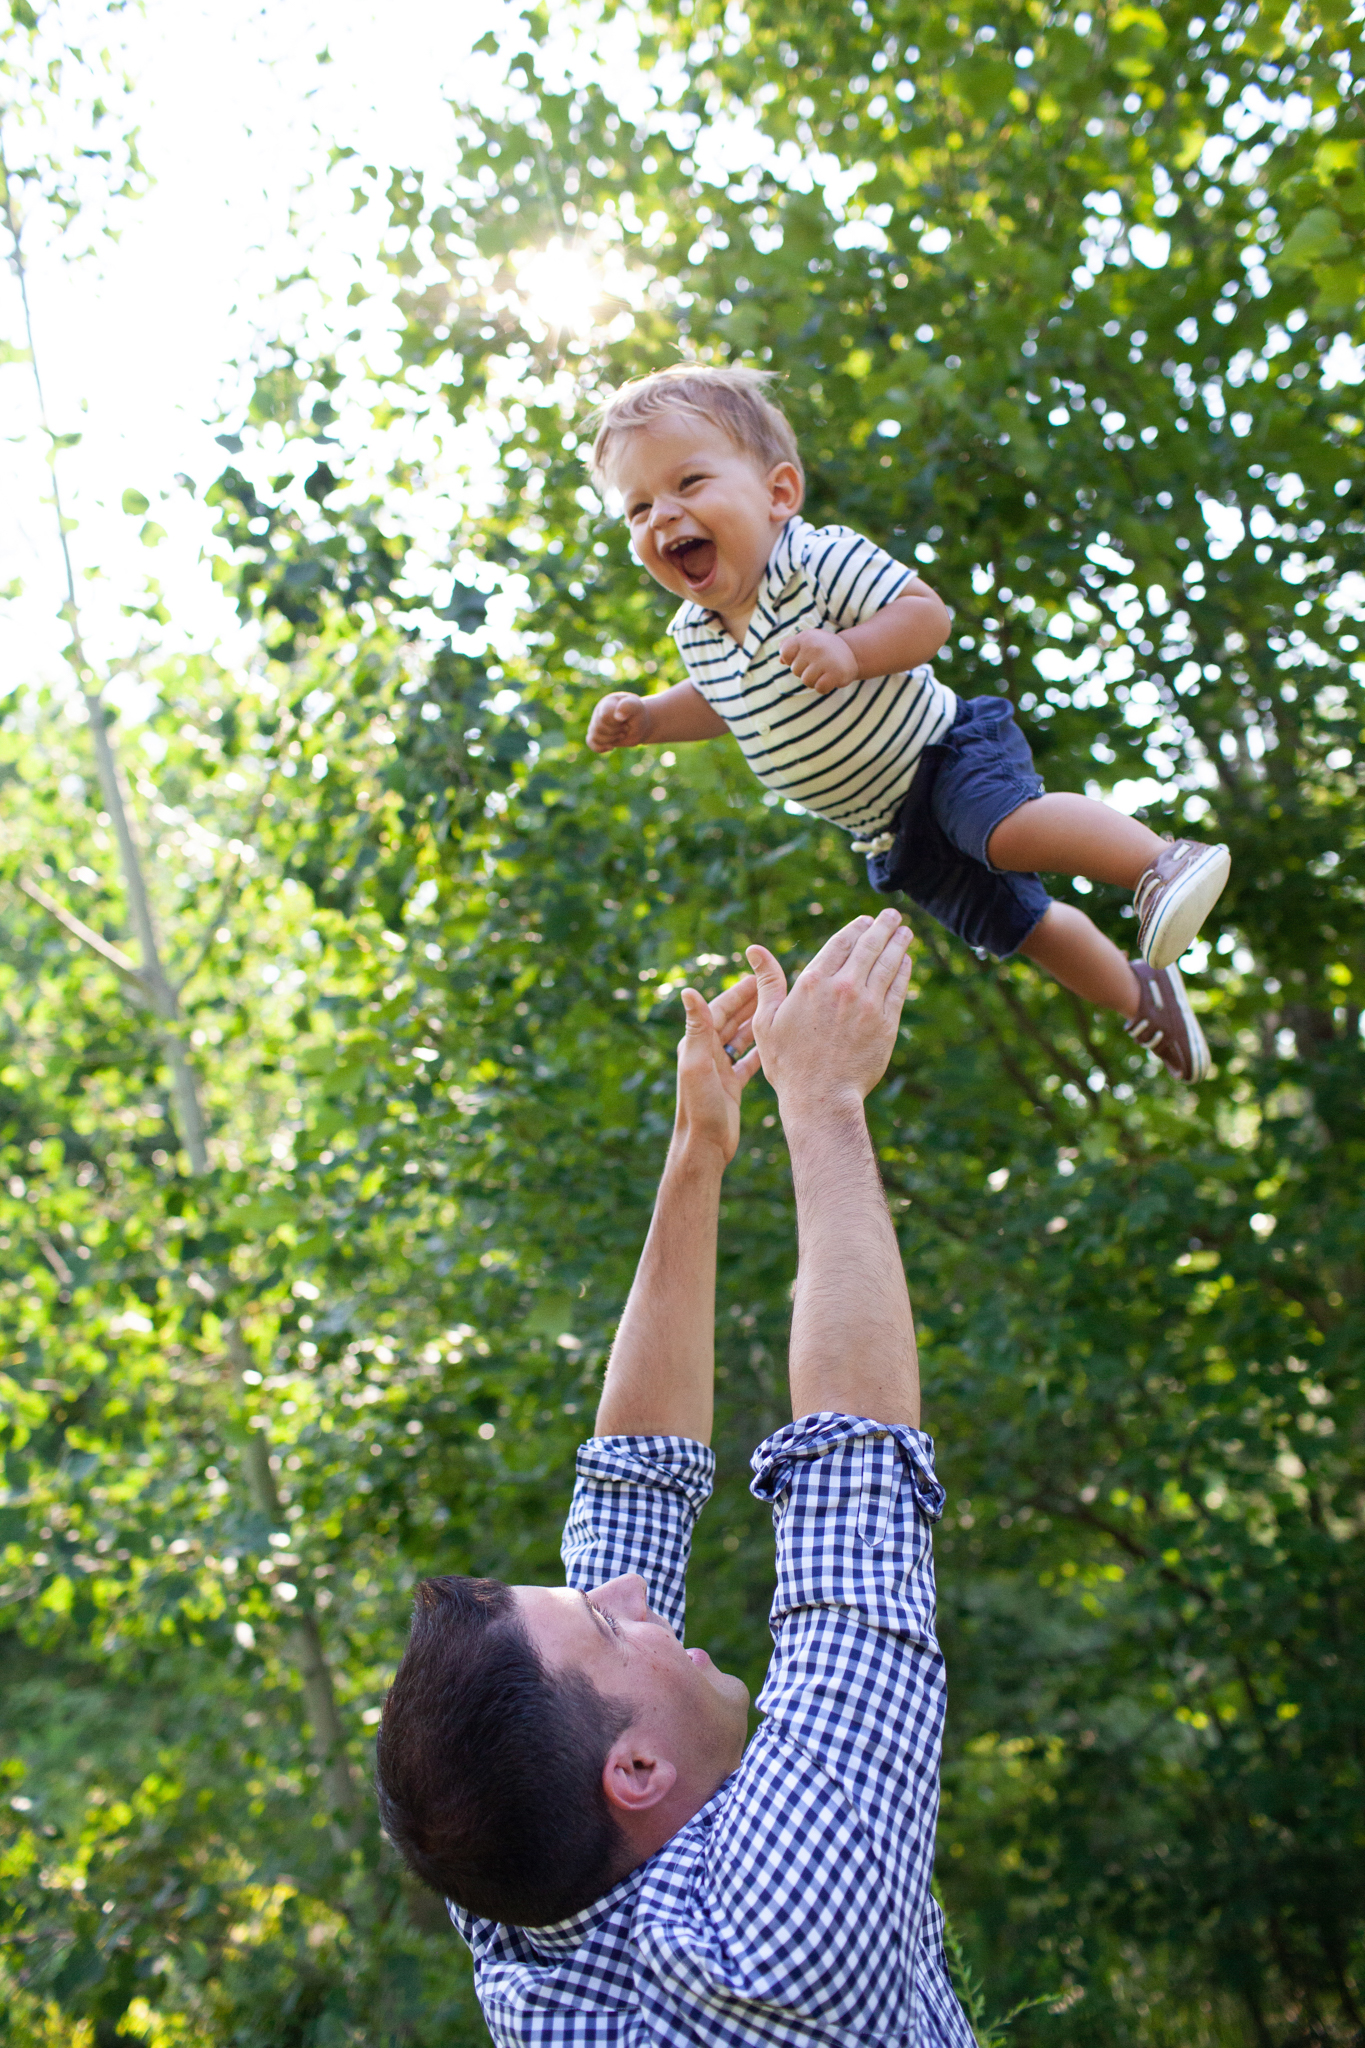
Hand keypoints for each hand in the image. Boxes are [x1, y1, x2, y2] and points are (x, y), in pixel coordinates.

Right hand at [588, 691, 651, 752]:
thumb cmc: (637, 713)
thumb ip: (628, 706)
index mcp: (608, 703)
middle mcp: (599, 712)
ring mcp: (596, 724)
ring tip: (621, 734)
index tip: (624, 721)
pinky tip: (611, 746)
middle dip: (615, 731)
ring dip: (611, 739)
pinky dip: (600, 747)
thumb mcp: (637, 707)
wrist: (637, 724)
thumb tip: (618, 717)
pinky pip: (591, 743)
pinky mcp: (596, 735)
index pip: (605, 714)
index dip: (615, 722)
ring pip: (595, 736)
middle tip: (626, 728)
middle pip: (599, 727)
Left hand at [674, 976, 761, 1165]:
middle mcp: (706, 1053)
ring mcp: (718, 1070)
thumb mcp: (699, 1064)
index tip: (758, 976)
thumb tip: (687, 990)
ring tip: (778, 1008)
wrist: (704, 1146)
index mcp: (696, 1044)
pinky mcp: (730, 1085)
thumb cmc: (700, 1107)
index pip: (719, 1009)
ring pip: (740, 1038)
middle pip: (730, 1020)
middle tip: (775, 986)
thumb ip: (697, 1028)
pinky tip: (776, 1042)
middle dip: (750, 1003)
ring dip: (756, 1023)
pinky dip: (760, 1049)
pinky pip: (747, 1061)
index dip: (738, 992)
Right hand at [746, 910, 912, 1110]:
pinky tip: (906, 961)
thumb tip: (754, 949)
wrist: (821, 1097)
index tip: (865, 920)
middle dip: (883, 927)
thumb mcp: (767, 1020)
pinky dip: (903, 971)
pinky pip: (898, 989)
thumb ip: (767, 981)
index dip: (855, 928)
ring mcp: (868, 1005)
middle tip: (893, 916)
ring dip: (898, 943)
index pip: (840, 943)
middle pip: (868, 947)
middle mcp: (843, 988)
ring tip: (905, 931)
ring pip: (887, 963)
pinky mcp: (886, 1024)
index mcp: (813, 983)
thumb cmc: (788, 1063)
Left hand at [779, 627, 859, 693]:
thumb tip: (781, 659)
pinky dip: (824, 687)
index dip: (791, 659)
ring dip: (814, 680)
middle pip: (795, 670)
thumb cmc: (824, 650)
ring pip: (806, 680)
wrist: (852, 653)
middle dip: (805, 671)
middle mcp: (814, 647)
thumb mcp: (807, 642)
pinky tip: (830, 678)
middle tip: (819, 664)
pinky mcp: (835, 672)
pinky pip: (819, 688)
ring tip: (824, 671)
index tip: (803, 657)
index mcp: (805, 637)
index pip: (785, 651)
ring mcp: (825, 660)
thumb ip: (791, 648)